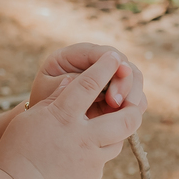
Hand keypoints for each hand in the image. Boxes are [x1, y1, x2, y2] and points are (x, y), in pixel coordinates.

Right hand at [0, 52, 143, 178]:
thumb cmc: (17, 152)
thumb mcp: (31, 119)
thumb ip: (54, 99)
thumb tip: (73, 80)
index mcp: (62, 117)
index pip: (89, 84)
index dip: (104, 68)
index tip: (113, 57)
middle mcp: (82, 137)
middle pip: (126, 117)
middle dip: (133, 105)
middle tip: (130, 101)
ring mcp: (91, 160)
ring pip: (118, 140)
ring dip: (114, 132)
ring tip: (100, 130)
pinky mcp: (93, 178)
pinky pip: (101, 161)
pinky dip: (94, 155)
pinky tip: (77, 159)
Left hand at [29, 41, 146, 120]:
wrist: (44, 126)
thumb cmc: (43, 106)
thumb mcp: (50, 91)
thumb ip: (73, 82)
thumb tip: (99, 80)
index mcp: (73, 56)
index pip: (101, 52)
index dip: (113, 63)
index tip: (117, 78)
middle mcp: (94, 63)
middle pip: (123, 63)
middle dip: (125, 82)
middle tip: (116, 104)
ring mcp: (108, 78)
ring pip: (134, 78)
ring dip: (133, 94)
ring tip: (123, 112)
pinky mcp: (117, 94)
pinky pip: (135, 96)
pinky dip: (136, 106)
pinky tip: (127, 118)